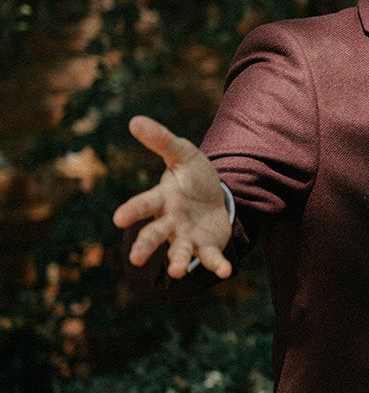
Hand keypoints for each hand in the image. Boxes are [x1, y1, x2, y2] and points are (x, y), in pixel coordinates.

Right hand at [112, 115, 232, 278]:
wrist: (215, 196)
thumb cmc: (192, 177)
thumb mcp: (182, 154)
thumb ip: (161, 140)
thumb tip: (135, 120)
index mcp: (162, 199)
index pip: (145, 204)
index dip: (132, 210)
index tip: (119, 218)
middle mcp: (170, 221)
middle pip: (155, 234)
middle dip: (145, 245)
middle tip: (136, 258)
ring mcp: (186, 236)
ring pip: (179, 251)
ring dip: (178, 261)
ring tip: (177, 271)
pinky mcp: (206, 246)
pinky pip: (210, 258)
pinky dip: (216, 265)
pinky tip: (227, 272)